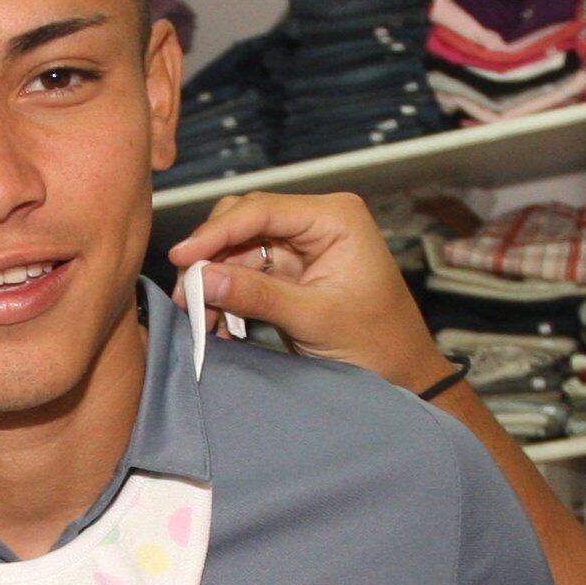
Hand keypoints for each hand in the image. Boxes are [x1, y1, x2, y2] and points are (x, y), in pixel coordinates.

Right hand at [169, 192, 449, 392]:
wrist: (402, 374)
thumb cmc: (377, 343)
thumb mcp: (315, 319)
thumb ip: (259, 295)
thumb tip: (205, 278)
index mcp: (335, 217)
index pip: (261, 209)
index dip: (216, 232)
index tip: (183, 257)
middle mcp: (316, 222)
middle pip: (243, 222)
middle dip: (212, 257)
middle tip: (189, 295)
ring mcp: (302, 247)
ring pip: (238, 250)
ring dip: (216, 281)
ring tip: (200, 317)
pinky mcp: (291, 273)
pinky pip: (246, 274)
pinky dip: (228, 295)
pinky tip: (217, 322)